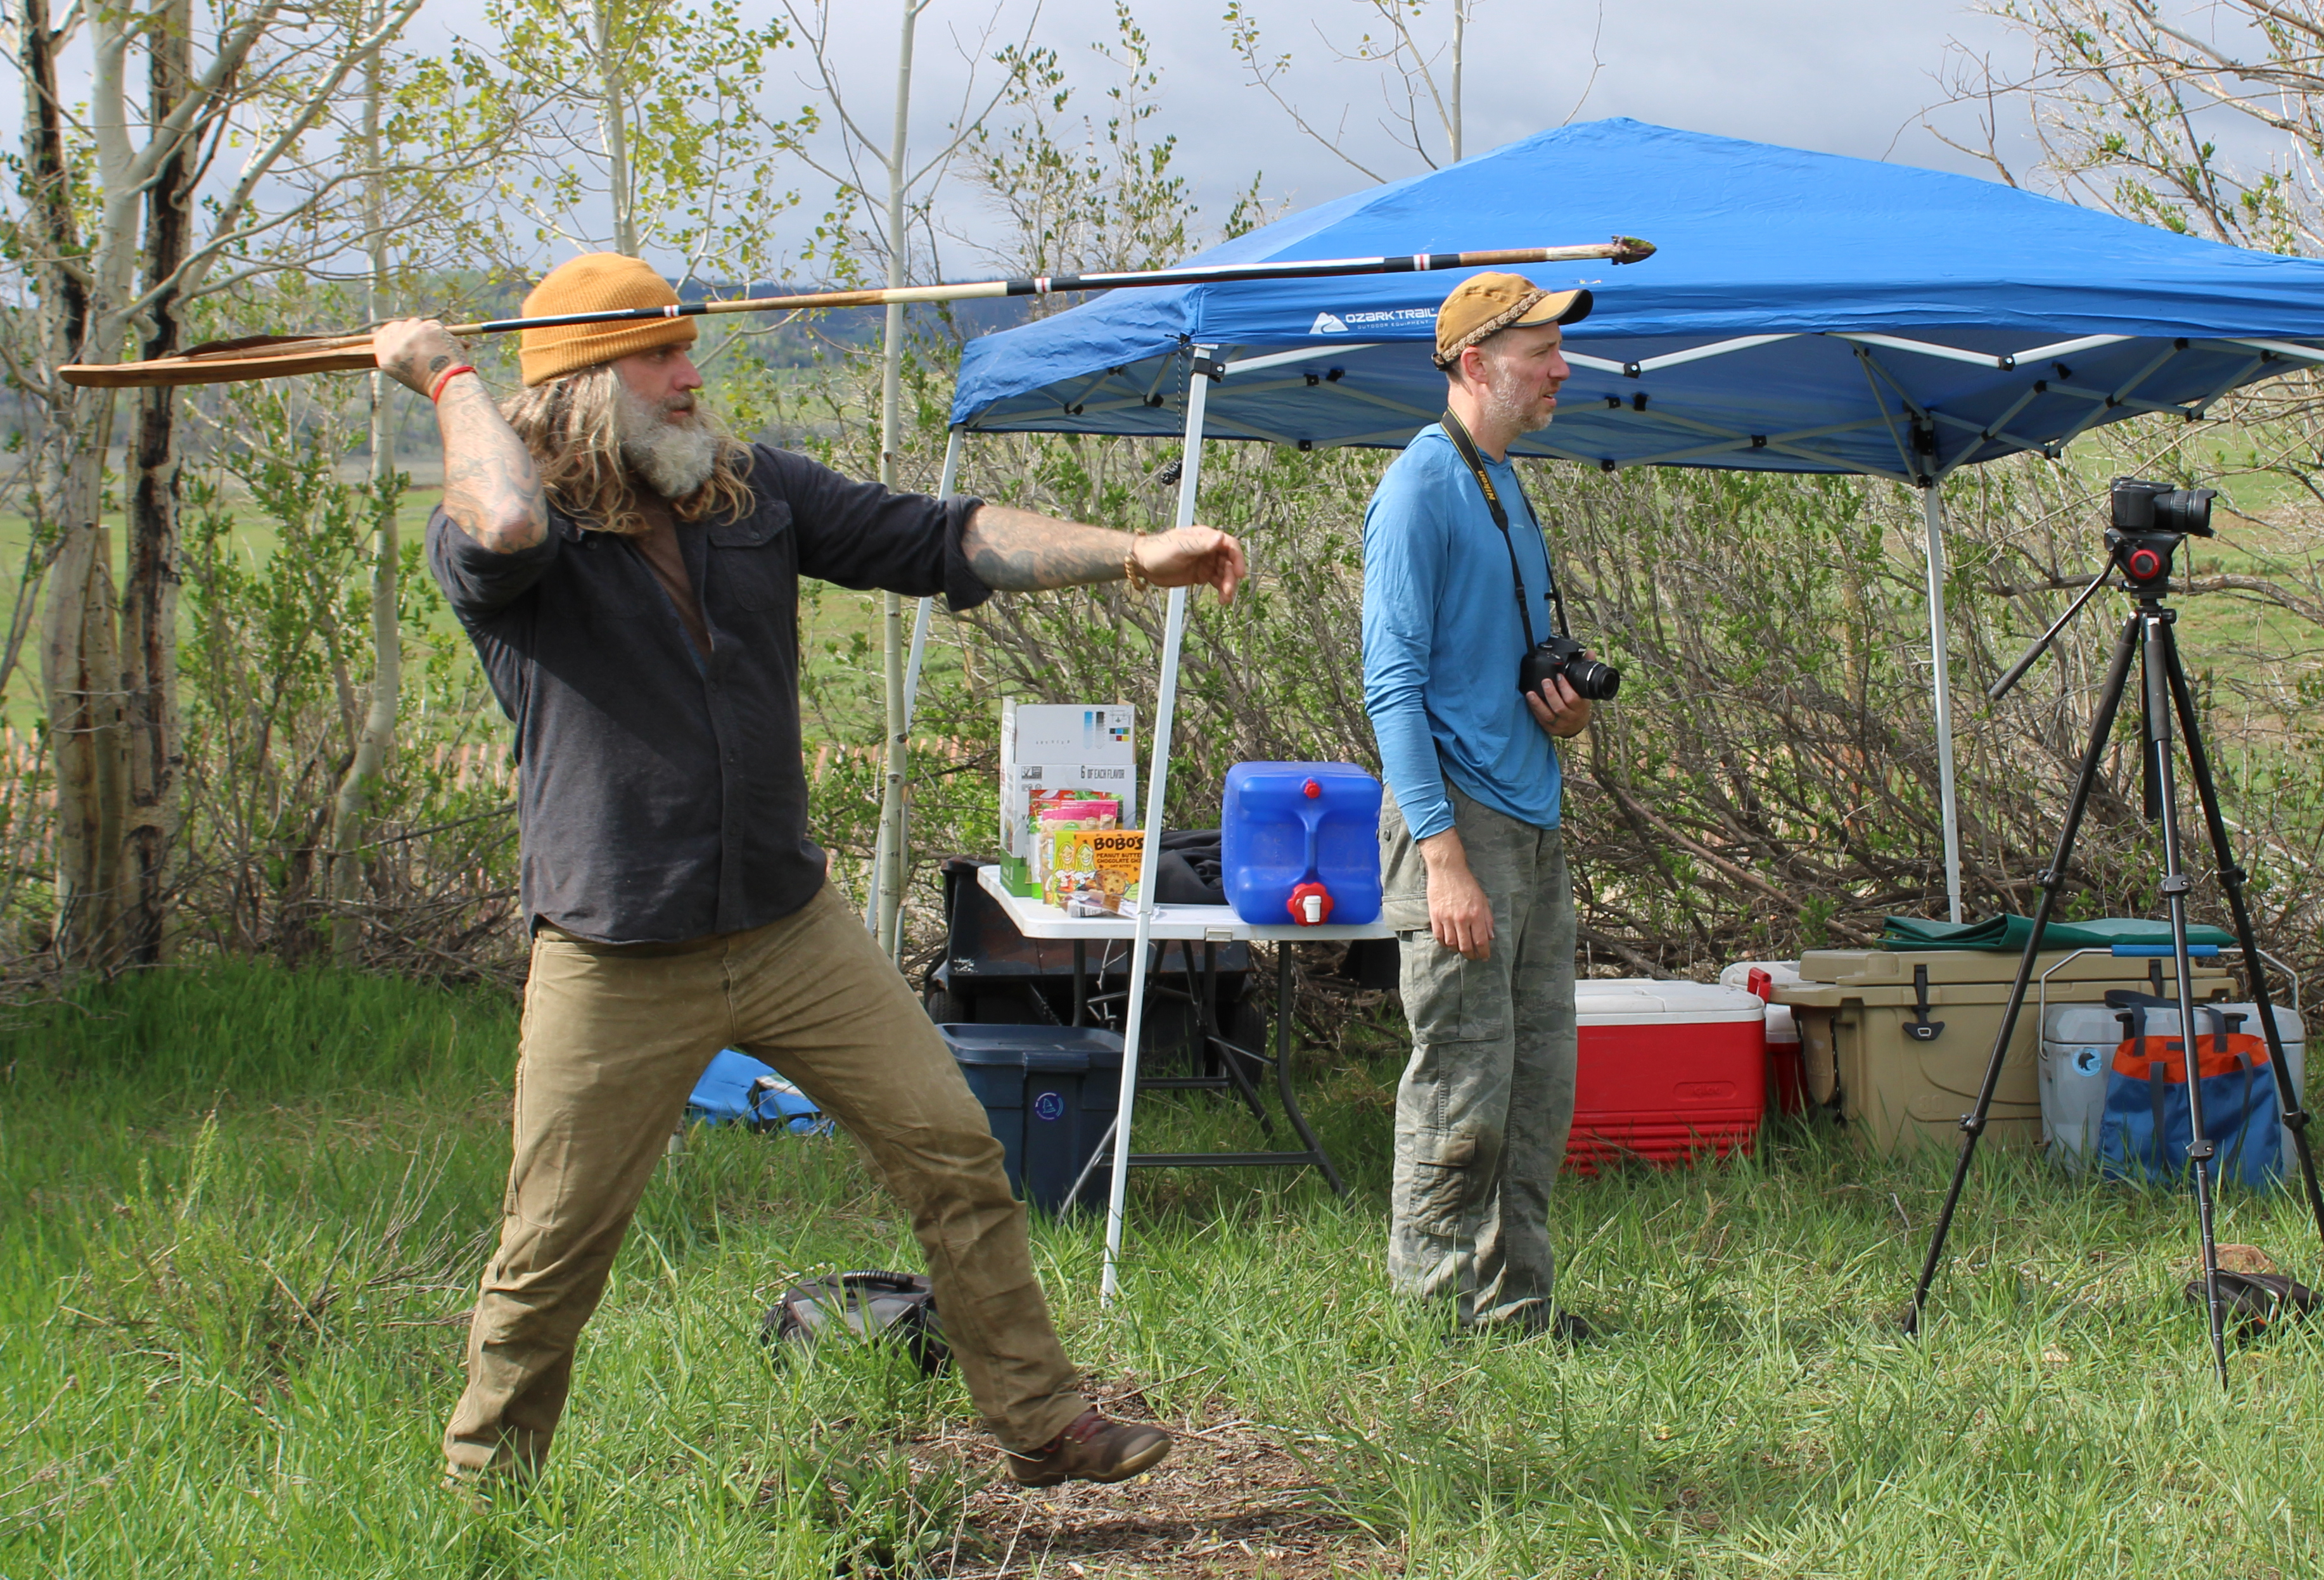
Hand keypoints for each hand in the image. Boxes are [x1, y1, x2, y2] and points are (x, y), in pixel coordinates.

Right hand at [374, 318, 469, 395]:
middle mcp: (394, 347)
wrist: (448, 385)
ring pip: (416, 323)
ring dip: (426, 331)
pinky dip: (440, 332)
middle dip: (412, 330)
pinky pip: (431, 324)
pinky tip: (445, 347)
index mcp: (386, 360)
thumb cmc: (431, 383)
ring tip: (435, 350)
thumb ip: (400, 354)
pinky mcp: (425, 329)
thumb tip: (402, 336)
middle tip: (425, 342)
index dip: (394, 332)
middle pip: (399, 326)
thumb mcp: (406, 372)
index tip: (404, 333)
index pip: (382, 335)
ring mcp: (409, 336)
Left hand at [1131, 526, 1246, 602]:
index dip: (1238, 558)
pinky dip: (1221, 590)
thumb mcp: (1179, 548)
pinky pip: (1217, 582)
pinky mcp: (1201, 574)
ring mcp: (1206, 562)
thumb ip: (1200, 544)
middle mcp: (1209, 549)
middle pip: (1229, 562)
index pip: (1230, 545)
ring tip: (1225, 600)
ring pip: (1225, 574)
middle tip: (1228, 591)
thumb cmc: (1159, 551)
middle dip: (1231, 577)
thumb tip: (1220, 537)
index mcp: (1206, 537)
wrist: (1144, 564)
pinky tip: (1222, 600)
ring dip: (1228, 586)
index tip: (1239, 574)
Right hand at [1419, 829, 1494, 960]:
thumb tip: (1490, 937)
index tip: (1484, 957)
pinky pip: (1439, 936)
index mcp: (1476, 914)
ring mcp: (1447, 918)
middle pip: (1466, 946)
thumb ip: (1487, 919)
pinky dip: (1444, 943)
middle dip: (1471, 955)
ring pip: (1451, 944)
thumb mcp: (1483, 899)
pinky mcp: (1435, 916)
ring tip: (1461, 950)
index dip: (1483, 952)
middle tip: (1473, 957)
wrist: (1448, 870)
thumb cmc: (1467, 884)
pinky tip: (1449, 943)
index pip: (1481, 941)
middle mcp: (1462, 918)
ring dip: (1457, 950)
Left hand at [1526, 666, 1592, 738]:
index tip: (1559, 676)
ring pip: (1548, 715)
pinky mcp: (1550, 729)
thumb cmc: (1580, 704)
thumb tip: (1590, 653)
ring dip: (1538, 704)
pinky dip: (1535, 710)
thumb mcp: (1585, 691)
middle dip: (1551, 694)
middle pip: (1560, 707)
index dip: (1565, 687)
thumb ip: (1586, 671)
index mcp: (1580, 707)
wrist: (1577, 725)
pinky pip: (1541, 720)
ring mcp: (1560, 724)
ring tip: (1530, 693)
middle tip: (1545, 681)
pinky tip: (1529, 702)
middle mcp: (1571, 716)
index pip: (1573, 698)